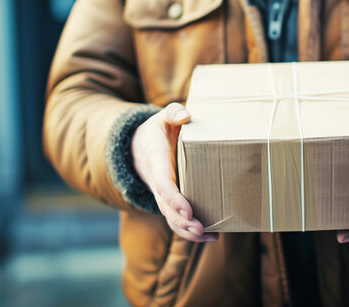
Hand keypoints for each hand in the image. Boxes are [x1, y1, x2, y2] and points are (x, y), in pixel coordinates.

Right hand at [131, 102, 217, 242]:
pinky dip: (190, 231)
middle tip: (200, 228)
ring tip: (209, 236)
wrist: (137, 147)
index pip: (163, 185)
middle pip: (166, 208)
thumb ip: (172, 113)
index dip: (175, 199)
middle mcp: (157, 182)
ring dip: (188, 231)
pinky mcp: (170, 201)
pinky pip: (176, 220)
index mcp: (156, 162)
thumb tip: (185, 115)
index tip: (188, 211)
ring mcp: (162, 195)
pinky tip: (211, 236)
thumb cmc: (156, 131)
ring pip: (171, 218)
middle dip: (182, 221)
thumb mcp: (161, 117)